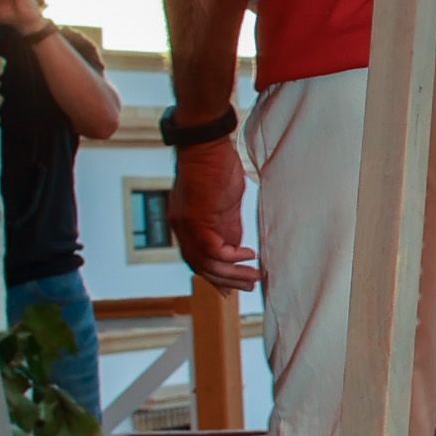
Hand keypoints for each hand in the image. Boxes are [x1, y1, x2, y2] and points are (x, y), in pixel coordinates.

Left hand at [169, 139, 261, 288]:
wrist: (206, 146)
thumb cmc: (217, 169)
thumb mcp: (225, 206)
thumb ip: (227, 227)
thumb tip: (235, 248)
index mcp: (187, 226)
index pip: (197, 260)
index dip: (215, 277)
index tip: (231, 289)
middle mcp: (182, 230)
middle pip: (201, 267)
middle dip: (227, 281)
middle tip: (249, 286)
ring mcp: (187, 226)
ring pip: (207, 263)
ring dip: (232, 274)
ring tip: (253, 277)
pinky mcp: (197, 220)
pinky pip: (214, 250)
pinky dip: (232, 257)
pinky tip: (248, 254)